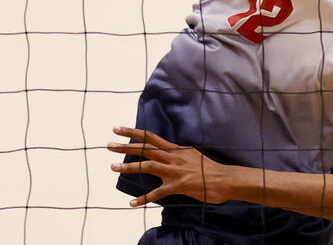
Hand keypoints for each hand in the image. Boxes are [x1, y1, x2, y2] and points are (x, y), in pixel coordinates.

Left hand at [108, 126, 230, 206]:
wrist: (224, 179)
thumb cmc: (209, 169)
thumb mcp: (191, 154)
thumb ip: (177, 153)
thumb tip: (168, 151)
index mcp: (175, 149)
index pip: (150, 137)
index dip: (133, 132)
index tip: (117, 128)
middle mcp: (172, 157)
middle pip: (145, 148)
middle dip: (125, 146)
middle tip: (108, 145)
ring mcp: (174, 171)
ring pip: (147, 165)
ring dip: (129, 166)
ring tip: (113, 166)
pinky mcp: (177, 186)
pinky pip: (157, 193)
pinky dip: (144, 198)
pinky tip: (132, 203)